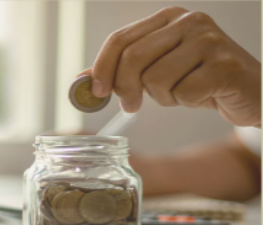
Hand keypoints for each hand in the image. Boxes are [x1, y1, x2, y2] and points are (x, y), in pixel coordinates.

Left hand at [79, 7, 260, 126]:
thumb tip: (81, 80)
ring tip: (181, 92)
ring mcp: (209, 41)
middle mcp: (189, 22)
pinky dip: (186, 102)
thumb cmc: (197, 79)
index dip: (101, 68)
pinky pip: (183, 93)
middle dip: (125, 88)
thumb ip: (121, 70)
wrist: (248, 91)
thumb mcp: (156, 69)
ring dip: (162, 97)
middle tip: (131, 105)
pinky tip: (201, 96)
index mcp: (168, 18)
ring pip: (156, 79)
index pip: (120, 39)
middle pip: (132, 59)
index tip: (96, 92)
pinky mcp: (225, 66)